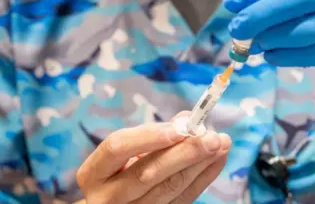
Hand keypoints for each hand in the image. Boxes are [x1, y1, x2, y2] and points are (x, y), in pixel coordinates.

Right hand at [76, 112, 231, 203]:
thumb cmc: (116, 174)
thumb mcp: (124, 153)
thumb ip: (152, 134)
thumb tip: (186, 119)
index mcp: (93, 174)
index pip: (117, 148)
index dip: (149, 136)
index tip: (180, 126)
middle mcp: (107, 198)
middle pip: (148, 173)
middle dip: (185, 152)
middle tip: (211, 136)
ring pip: (170, 188)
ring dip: (200, 164)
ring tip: (221, 144)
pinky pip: (184, 199)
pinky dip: (204, 178)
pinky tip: (217, 160)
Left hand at [224, 0, 314, 116]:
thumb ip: (296, 1)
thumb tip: (246, 12)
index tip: (232, 2)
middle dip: (259, 13)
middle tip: (235, 27)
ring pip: (302, 29)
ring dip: (271, 38)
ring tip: (252, 44)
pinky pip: (311, 53)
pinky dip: (285, 56)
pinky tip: (271, 56)